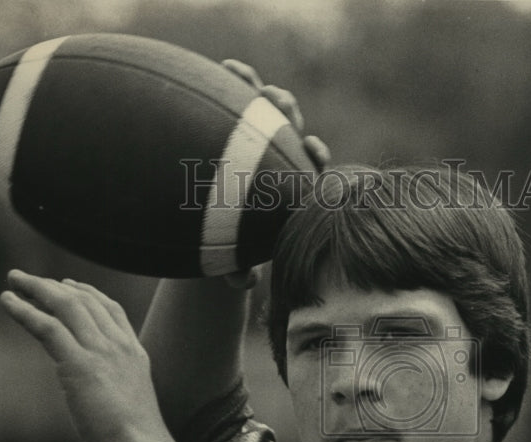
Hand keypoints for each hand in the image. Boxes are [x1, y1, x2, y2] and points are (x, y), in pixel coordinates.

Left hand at [0, 270, 165, 441]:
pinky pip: (47, 327)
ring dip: (36, 289)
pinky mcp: (79, 364)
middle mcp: (118, 345)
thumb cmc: (136, 437)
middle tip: (27, 279)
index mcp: (134, 352)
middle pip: (84, 300)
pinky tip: (8, 301)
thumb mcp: (132, 401)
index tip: (67, 284)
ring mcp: (100, 352)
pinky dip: (24, 310)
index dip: (87, 292)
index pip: (110, 309)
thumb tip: (100, 393)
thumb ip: (116, 385)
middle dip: (53, 285)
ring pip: (65, 306)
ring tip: (14, 281)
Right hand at [220, 58, 330, 290]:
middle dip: (290, 115)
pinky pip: (237, 100)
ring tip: (250, 81)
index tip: (312, 147)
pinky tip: (224, 67)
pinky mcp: (237, 124)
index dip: (316, 156)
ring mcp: (260, 140)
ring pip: (268, 112)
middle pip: (293, 132)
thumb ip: (238, 274)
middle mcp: (280, 161)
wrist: (214, 228)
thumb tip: (244, 284)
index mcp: (289, 189)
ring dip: (264, 94)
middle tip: (278, 101)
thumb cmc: (228, 249)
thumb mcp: (231, 264)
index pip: (312, 170)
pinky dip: (236, 83)